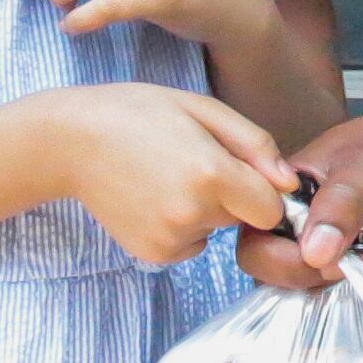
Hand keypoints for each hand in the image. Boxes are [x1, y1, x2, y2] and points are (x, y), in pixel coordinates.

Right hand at [28, 82, 297, 265]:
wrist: (72, 142)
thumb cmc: (140, 113)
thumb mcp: (204, 108)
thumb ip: (256, 145)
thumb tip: (290, 184)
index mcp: (213, 174)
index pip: (272, 208)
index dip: (262, 188)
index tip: (242, 169)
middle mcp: (193, 214)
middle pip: (244, 218)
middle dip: (232, 195)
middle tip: (194, 161)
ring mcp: (170, 239)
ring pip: (215, 230)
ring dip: (205, 210)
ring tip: (167, 174)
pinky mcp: (152, 254)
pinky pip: (190, 245)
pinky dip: (182, 226)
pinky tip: (154, 196)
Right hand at [235, 96, 362, 291]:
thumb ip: (340, 203)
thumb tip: (314, 254)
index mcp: (286, 211)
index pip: (259, 256)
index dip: (292, 268)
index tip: (339, 258)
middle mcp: (306, 248)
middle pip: (296, 297)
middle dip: (345, 289)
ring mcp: (344, 271)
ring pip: (346, 314)